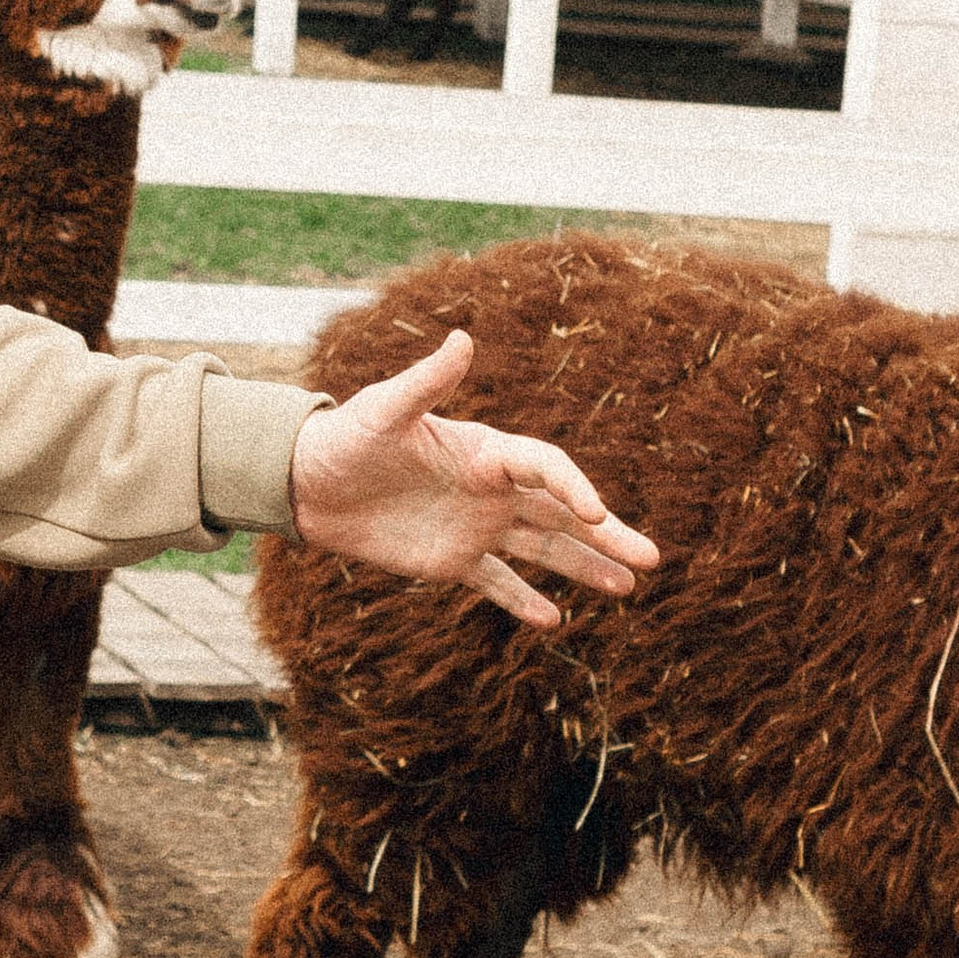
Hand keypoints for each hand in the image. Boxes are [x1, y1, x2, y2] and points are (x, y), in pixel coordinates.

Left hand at [288, 329, 658, 627]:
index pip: (545, 468)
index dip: (573, 488)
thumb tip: (462, 337)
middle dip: (607, 535)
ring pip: (543, 549)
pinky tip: (554, 620)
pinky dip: (522, 600)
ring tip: (628, 588)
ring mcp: (475, 527)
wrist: (307, 481)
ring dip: (584, 568)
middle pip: (562, 514)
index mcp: (484, 450)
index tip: (596, 514)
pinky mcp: (450, 560)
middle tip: (651, 559)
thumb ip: (426, 381)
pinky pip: (496, 582)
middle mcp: (490, 489)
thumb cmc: (345, 436)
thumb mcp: (384, 409)